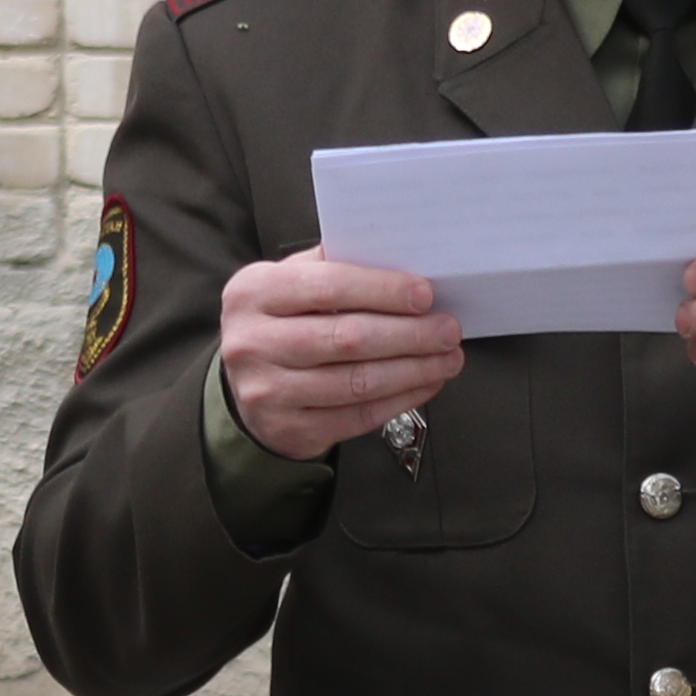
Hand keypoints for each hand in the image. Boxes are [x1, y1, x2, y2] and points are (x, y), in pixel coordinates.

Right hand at [218, 249, 468, 463]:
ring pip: (358, 382)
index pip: (328, 287)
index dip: (382, 291)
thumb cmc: (280, 323)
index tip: (424, 295)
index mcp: (253, 293)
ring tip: (446, 358)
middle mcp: (252, 342)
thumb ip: (334, 267)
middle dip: (409, 334)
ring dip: (413, 370)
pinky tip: (424, 384)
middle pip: (347, 338)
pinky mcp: (288, 429)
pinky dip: (400, 400)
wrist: (248, 384)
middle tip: (447, 330)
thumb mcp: (290, 282)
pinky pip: (358, 416)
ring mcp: (267, 391)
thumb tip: (403, 266)